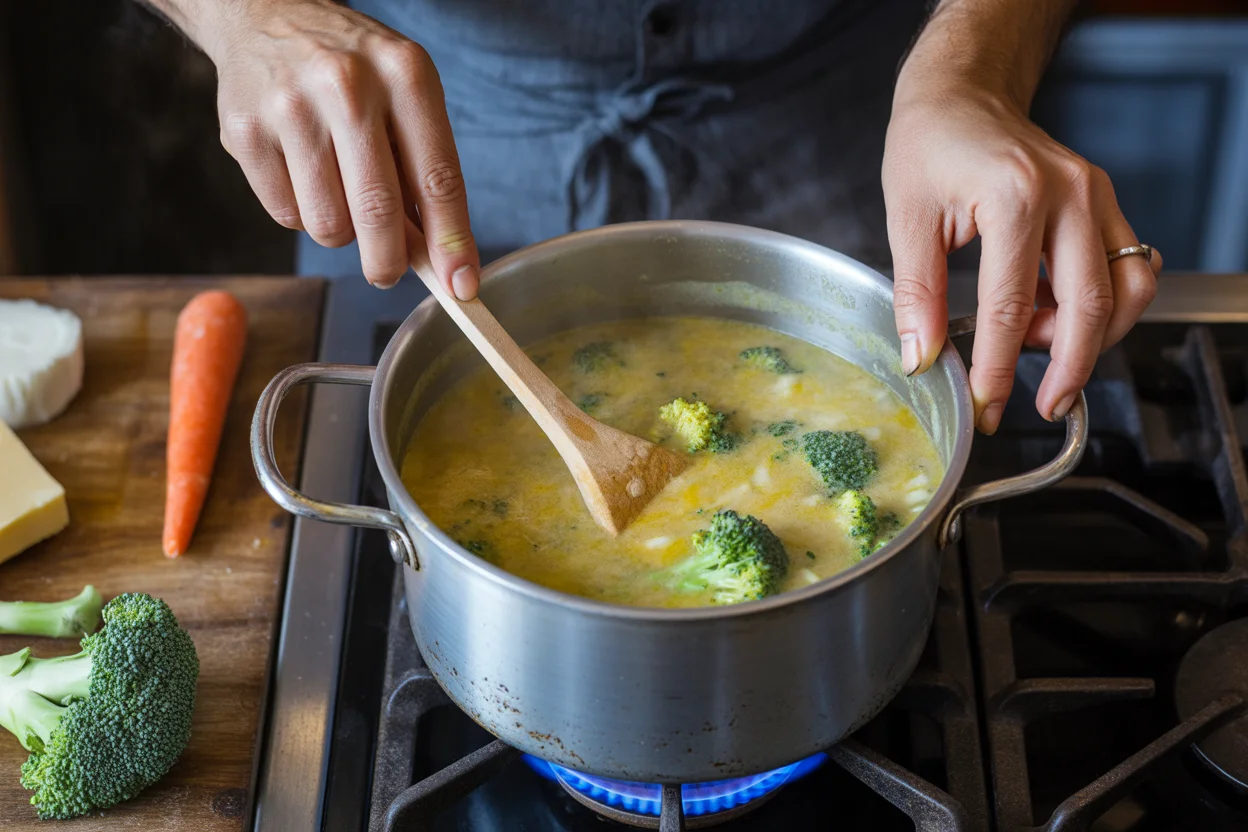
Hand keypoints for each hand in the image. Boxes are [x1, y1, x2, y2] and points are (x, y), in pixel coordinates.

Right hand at [204, 0, 478, 295]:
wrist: (263, 13)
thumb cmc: (352, 69)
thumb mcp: (405, 96)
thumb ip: (424, 169)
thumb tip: (439, 256)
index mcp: (404, 74)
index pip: (437, 178)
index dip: (451, 242)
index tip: (461, 287)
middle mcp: (347, 86)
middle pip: (378, 212)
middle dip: (389, 262)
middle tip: (388, 272)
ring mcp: (290, 109)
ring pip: (329, 226)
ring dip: (342, 231)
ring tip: (340, 192)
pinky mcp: (244, 133)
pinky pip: (287, 216)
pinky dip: (302, 214)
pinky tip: (303, 175)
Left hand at [883, 87, 1160, 433]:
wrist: (961, 94)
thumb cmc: (930, 145)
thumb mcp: (906, 218)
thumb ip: (916, 292)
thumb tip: (922, 358)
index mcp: (1014, 196)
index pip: (1011, 305)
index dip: (999, 368)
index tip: (986, 407)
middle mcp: (1070, 193)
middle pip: (1091, 304)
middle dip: (1070, 368)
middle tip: (1045, 406)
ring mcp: (1096, 195)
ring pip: (1126, 288)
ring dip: (1093, 336)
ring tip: (1039, 353)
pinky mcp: (1103, 202)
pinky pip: (1125, 266)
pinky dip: (1100, 304)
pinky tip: (1053, 316)